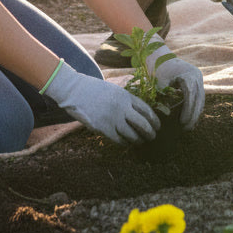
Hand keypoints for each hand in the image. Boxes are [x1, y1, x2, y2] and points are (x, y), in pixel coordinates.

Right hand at [43, 62, 158, 143]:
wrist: (75, 89)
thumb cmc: (95, 90)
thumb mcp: (114, 90)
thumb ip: (126, 101)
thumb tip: (140, 115)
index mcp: (126, 96)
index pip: (146, 110)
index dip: (154, 120)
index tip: (158, 126)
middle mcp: (121, 107)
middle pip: (143, 124)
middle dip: (150, 132)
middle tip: (152, 137)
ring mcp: (112, 118)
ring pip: (132, 134)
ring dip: (138, 140)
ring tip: (140, 142)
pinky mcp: (102, 127)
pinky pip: (118, 139)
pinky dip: (124, 143)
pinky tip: (126, 143)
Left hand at [146, 37, 204, 128]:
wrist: (161, 57)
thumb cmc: (158, 70)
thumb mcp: (160, 84)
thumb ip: (166, 98)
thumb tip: (169, 116)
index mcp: (188, 74)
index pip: (190, 95)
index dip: (188, 110)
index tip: (182, 122)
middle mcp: (197, 76)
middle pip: (198, 98)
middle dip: (193, 115)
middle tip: (187, 128)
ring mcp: (199, 78)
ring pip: (201, 99)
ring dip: (196, 113)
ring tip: (189, 127)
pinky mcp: (197, 81)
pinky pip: (198, 96)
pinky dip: (195, 107)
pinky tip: (191, 119)